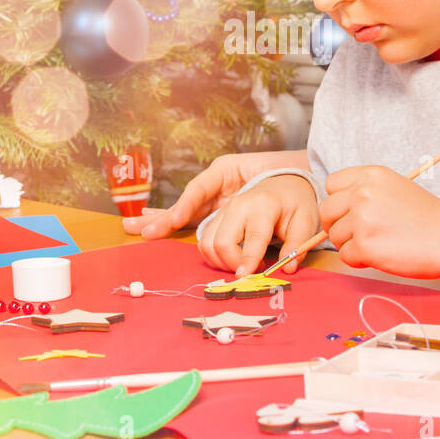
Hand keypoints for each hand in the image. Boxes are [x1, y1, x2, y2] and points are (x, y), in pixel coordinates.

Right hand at [121, 149, 309, 238]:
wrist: (297, 171)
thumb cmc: (298, 193)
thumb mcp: (305, 215)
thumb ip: (298, 240)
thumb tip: (288, 267)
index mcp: (250, 189)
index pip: (231, 215)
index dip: (220, 237)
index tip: (210, 255)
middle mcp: (228, 186)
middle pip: (196, 201)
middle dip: (175, 218)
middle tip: (154, 232)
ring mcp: (217, 190)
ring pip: (185, 204)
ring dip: (162, 217)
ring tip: (134, 226)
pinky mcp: (212, 199)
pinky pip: (186, 208)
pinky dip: (167, 215)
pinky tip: (143, 220)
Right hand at [197, 174, 320, 275]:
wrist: (282, 182)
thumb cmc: (295, 203)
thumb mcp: (306, 220)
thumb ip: (297, 244)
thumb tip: (288, 268)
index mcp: (264, 205)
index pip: (253, 238)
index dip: (247, 260)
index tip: (244, 277)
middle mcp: (239, 206)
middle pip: (222, 243)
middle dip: (232, 264)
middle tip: (253, 270)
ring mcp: (225, 210)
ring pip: (208, 244)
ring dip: (221, 262)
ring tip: (243, 263)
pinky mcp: (217, 217)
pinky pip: (204, 241)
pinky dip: (214, 255)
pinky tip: (232, 257)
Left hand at [319, 166, 439, 278]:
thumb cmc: (427, 216)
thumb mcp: (395, 187)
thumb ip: (366, 191)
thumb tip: (338, 208)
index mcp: (370, 175)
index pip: (331, 183)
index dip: (338, 200)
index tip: (349, 211)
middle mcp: (362, 193)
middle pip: (326, 210)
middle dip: (337, 224)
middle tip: (357, 234)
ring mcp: (362, 219)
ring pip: (334, 235)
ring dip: (350, 244)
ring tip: (376, 244)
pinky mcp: (364, 245)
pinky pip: (345, 256)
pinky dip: (359, 260)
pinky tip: (380, 254)